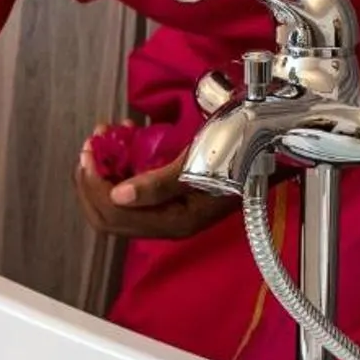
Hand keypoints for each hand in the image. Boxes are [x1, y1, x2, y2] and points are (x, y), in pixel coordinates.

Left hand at [73, 150, 240, 240]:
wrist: (270, 143)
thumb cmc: (240, 151)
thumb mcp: (197, 164)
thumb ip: (157, 184)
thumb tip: (118, 197)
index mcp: (175, 222)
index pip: (114, 217)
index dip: (93, 186)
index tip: (89, 151)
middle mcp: (167, 222)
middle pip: (109, 215)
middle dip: (91, 181)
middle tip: (89, 146)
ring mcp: (166, 210)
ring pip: (116, 202)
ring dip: (103, 171)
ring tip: (103, 137)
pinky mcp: (168, 195)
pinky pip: (132, 188)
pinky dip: (120, 165)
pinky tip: (123, 138)